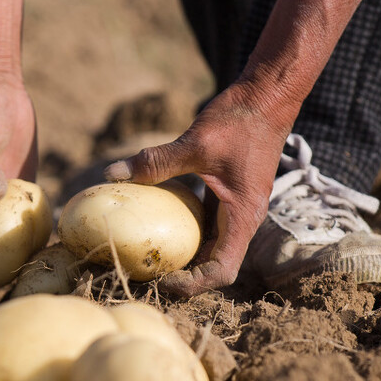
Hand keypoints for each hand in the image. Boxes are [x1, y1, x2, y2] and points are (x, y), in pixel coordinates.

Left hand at [105, 80, 293, 296]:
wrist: (269, 96)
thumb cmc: (240, 120)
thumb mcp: (196, 142)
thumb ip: (156, 162)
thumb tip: (111, 174)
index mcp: (243, 217)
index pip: (222, 271)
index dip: (193, 284)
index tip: (162, 279)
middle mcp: (243, 220)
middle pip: (215, 266)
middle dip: (184, 276)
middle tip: (146, 273)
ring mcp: (237, 210)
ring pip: (211, 248)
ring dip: (185, 257)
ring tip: (149, 257)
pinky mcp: (229, 197)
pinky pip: (207, 226)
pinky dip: (185, 231)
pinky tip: (158, 225)